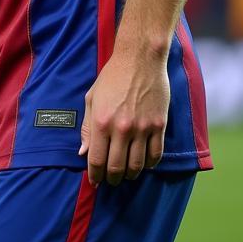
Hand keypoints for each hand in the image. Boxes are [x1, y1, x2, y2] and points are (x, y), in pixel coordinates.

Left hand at [79, 49, 169, 185]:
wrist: (139, 60)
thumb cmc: (112, 77)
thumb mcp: (92, 99)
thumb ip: (88, 128)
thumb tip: (83, 153)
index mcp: (102, 121)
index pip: (97, 160)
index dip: (95, 175)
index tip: (94, 181)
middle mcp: (122, 128)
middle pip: (117, 167)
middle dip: (112, 178)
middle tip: (110, 180)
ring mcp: (143, 128)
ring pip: (138, 166)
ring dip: (130, 175)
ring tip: (125, 175)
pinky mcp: (159, 126)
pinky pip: (156, 155)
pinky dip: (149, 165)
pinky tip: (143, 164)